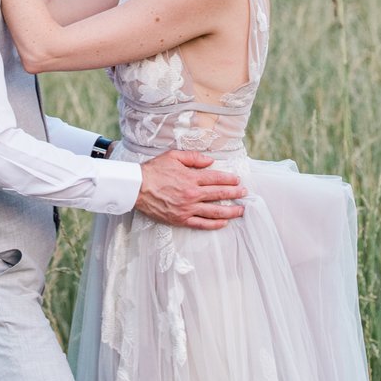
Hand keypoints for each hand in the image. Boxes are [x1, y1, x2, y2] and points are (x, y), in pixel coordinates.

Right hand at [132, 148, 246, 229]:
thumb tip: (211, 161)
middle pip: (219, 194)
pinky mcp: (180, 219)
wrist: (136, 187)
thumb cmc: (153, 170)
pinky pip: (201, 224)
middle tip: (245, 193)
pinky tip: (223, 223)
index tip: (238, 180)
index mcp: (191, 178)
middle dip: (235, 193)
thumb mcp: (173, 156)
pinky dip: (214, 224)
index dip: (230, 179)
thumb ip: (194, 158)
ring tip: (241, 210)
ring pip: (214, 211)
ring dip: (230, 211)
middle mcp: (192, 194)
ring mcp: (187, 208)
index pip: (217, 179)